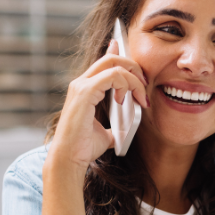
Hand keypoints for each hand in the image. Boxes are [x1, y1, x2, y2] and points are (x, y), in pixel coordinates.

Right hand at [51, 40, 149, 167]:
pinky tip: (124, 100)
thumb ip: (114, 127)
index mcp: (84, 89)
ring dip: (133, 78)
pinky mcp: (85, 92)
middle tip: (144, 85)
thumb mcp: (105, 134)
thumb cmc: (83, 148)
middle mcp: (81, 83)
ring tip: (140, 97)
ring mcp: (81, 86)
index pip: (104, 62)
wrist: (70, 159)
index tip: (138, 70)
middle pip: (111, 58)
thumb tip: (124, 130)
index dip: (120, 55)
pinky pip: (112, 76)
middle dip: (133, 67)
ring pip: (114, 65)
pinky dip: (125, 84)